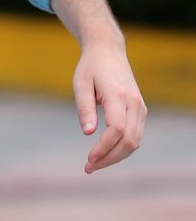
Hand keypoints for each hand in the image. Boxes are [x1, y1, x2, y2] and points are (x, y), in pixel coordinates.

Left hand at [73, 38, 145, 173]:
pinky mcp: (140, 110)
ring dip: (116, 157)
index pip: (116, 130)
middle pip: (128, 140)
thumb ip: (85, 108)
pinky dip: (122, 149)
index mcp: (118, 95)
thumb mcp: (81, 84)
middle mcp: (134, 103)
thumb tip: (88, 133)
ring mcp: (140, 107)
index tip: (88, 160)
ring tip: (94, 164)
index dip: (103, 148)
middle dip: (109, 158)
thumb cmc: (90, 68)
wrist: (108, 52)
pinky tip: (106, 154)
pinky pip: (135, 136)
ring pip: (134, 141)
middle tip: (88, 168)